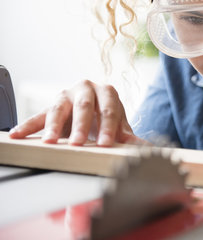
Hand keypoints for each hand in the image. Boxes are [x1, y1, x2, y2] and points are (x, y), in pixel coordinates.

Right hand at [8, 80, 145, 146]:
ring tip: (51, 142)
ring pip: (60, 109)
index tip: (106, 145)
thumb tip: (148, 150)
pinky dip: (27, 126)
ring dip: (55, 127)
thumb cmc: (106, 117)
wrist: (91, 110)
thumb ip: (130, 138)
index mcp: (108, 92)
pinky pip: (37, 116)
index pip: (109, 110)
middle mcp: (86, 89)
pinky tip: (16, 134)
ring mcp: (66, 95)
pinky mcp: (50, 105)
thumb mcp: (119, 126)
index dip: (109, 128)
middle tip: (79, 144)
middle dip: (82, 126)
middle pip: (84, 107)